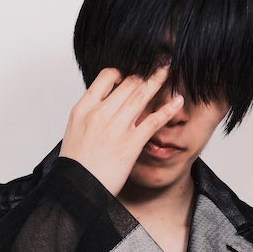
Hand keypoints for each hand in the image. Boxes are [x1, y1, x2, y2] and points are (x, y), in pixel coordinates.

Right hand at [60, 65, 182, 198]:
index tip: (133, 70)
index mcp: (83, 108)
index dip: (123, 70)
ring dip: (158, 79)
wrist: (76, 190)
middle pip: (128, 83)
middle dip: (145, 70)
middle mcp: (100, 114)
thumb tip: (104, 104)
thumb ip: (90, 114)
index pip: (106, 76)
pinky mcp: (130, 144)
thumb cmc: (75, 166)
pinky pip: (153, 121)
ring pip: (141, 95)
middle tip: (158, 61)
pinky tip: (177, 100)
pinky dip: (167, 109)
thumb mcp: (74, 132)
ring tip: (168, 69)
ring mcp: (116, 128)